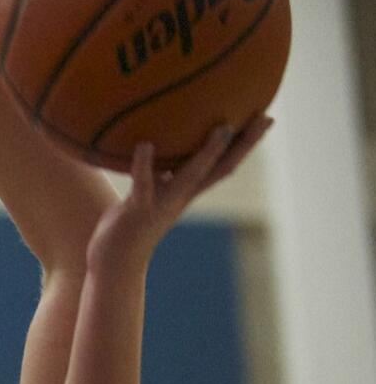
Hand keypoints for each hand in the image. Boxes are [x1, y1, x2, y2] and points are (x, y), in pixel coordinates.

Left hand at [87, 115, 273, 272]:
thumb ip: (158, 171)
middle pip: (220, 168)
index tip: (267, 118)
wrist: (116, 265)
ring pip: (191, 177)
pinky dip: (143, 164)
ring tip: (223, 128)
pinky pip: (142, 184)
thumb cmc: (130, 224)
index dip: (245, 143)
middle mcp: (180, 197)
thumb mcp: (149, 193)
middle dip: (244, 144)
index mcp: (186, 192)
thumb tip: (158, 138)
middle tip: (265, 118)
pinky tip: (144, 144)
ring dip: (208, 154)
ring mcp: (161, 203)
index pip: (223, 164)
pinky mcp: (137, 209)